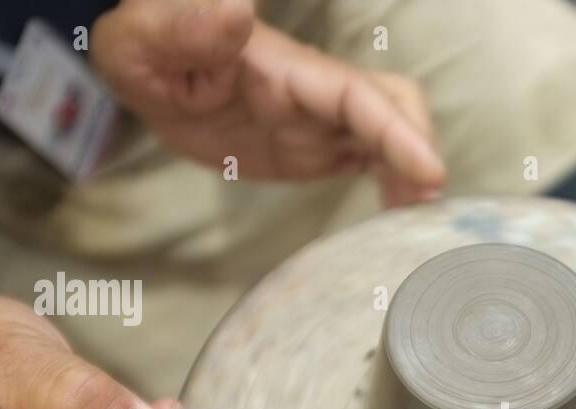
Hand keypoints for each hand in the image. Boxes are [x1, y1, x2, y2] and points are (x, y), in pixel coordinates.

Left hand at [91, 0, 446, 205]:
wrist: (147, 70)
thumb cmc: (145, 48)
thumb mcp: (146, 40)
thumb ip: (188, 29)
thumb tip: (235, 9)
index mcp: (284, 70)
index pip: (357, 95)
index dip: (399, 132)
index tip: (430, 172)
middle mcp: (314, 92)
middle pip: (393, 106)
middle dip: (419, 149)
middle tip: (426, 205)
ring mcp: (319, 119)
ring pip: (390, 134)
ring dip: (413, 171)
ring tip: (417, 221)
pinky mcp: (316, 145)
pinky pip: (370, 159)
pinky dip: (394, 183)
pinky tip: (395, 216)